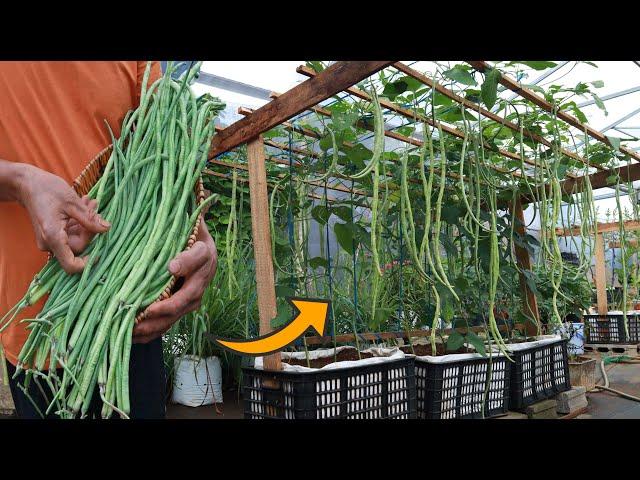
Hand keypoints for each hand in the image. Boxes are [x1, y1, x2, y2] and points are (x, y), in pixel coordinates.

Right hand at [17, 165, 110, 272]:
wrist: (27, 184)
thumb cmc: (47, 190)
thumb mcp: (72, 202)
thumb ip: (89, 218)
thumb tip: (107, 229)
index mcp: (53, 237)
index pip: (71, 264)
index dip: (87, 263)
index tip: (100, 251)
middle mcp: (50, 243)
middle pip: (78, 247)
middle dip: (90, 229)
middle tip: (95, 209)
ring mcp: (50, 239)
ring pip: (76, 238)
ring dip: (86, 223)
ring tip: (90, 203)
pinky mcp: (52, 234)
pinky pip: (70, 233)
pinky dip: (79, 222)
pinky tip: (84, 205)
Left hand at [133, 216, 216, 343]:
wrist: (201, 250)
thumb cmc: (189, 233)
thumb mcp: (189, 221)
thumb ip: (185, 212)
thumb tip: (184, 200)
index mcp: (204, 255)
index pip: (197, 258)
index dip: (185, 263)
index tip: (170, 266)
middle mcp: (201, 281)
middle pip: (185, 299)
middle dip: (163, 309)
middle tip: (143, 313)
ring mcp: (192, 298)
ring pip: (174, 317)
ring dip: (153, 326)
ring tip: (131, 331)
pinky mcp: (181, 309)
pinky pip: (167, 324)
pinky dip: (150, 332)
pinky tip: (131, 337)